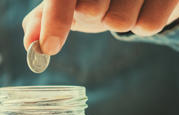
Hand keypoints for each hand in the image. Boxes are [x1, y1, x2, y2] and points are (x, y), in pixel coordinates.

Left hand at [23, 0, 178, 54]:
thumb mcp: (68, 3)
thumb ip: (44, 20)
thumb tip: (30, 43)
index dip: (54, 21)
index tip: (50, 47)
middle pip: (92, 10)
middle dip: (94, 16)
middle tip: (101, 4)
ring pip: (120, 20)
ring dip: (118, 22)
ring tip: (124, 3)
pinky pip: (148, 25)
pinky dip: (142, 25)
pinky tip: (144, 7)